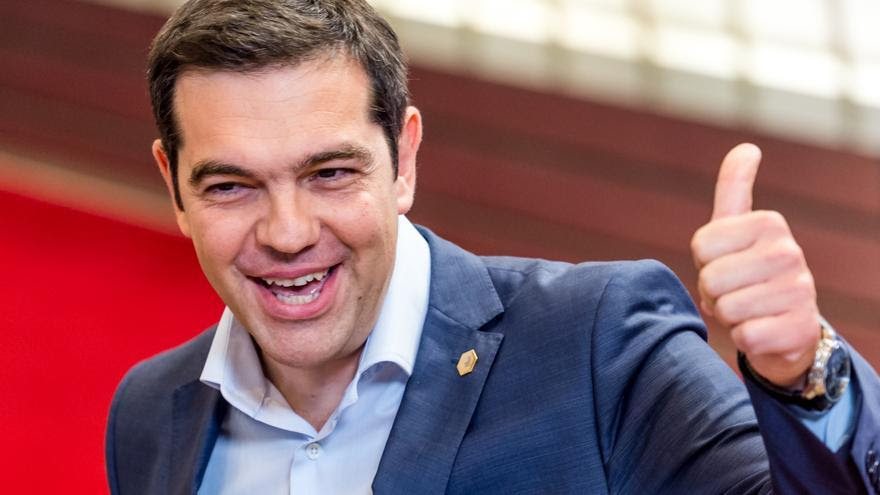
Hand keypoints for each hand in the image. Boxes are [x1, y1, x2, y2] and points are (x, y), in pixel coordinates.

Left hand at [691, 143, 820, 387]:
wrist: (784, 325)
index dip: (704, 261)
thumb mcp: (737, 227)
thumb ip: (735, 188)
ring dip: (728, 315)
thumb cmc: (748, 271)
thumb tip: (747, 147)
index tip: (726, 262)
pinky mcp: (799, 329)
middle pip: (711, 278)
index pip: (701, 245)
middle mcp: (790, 252)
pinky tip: (761, 329)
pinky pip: (745, 337)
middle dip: (713, 292)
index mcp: (769, 223)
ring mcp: (799, 291)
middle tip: (735, 291)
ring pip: (726, 309)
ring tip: (748, 309)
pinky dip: (744, 339)